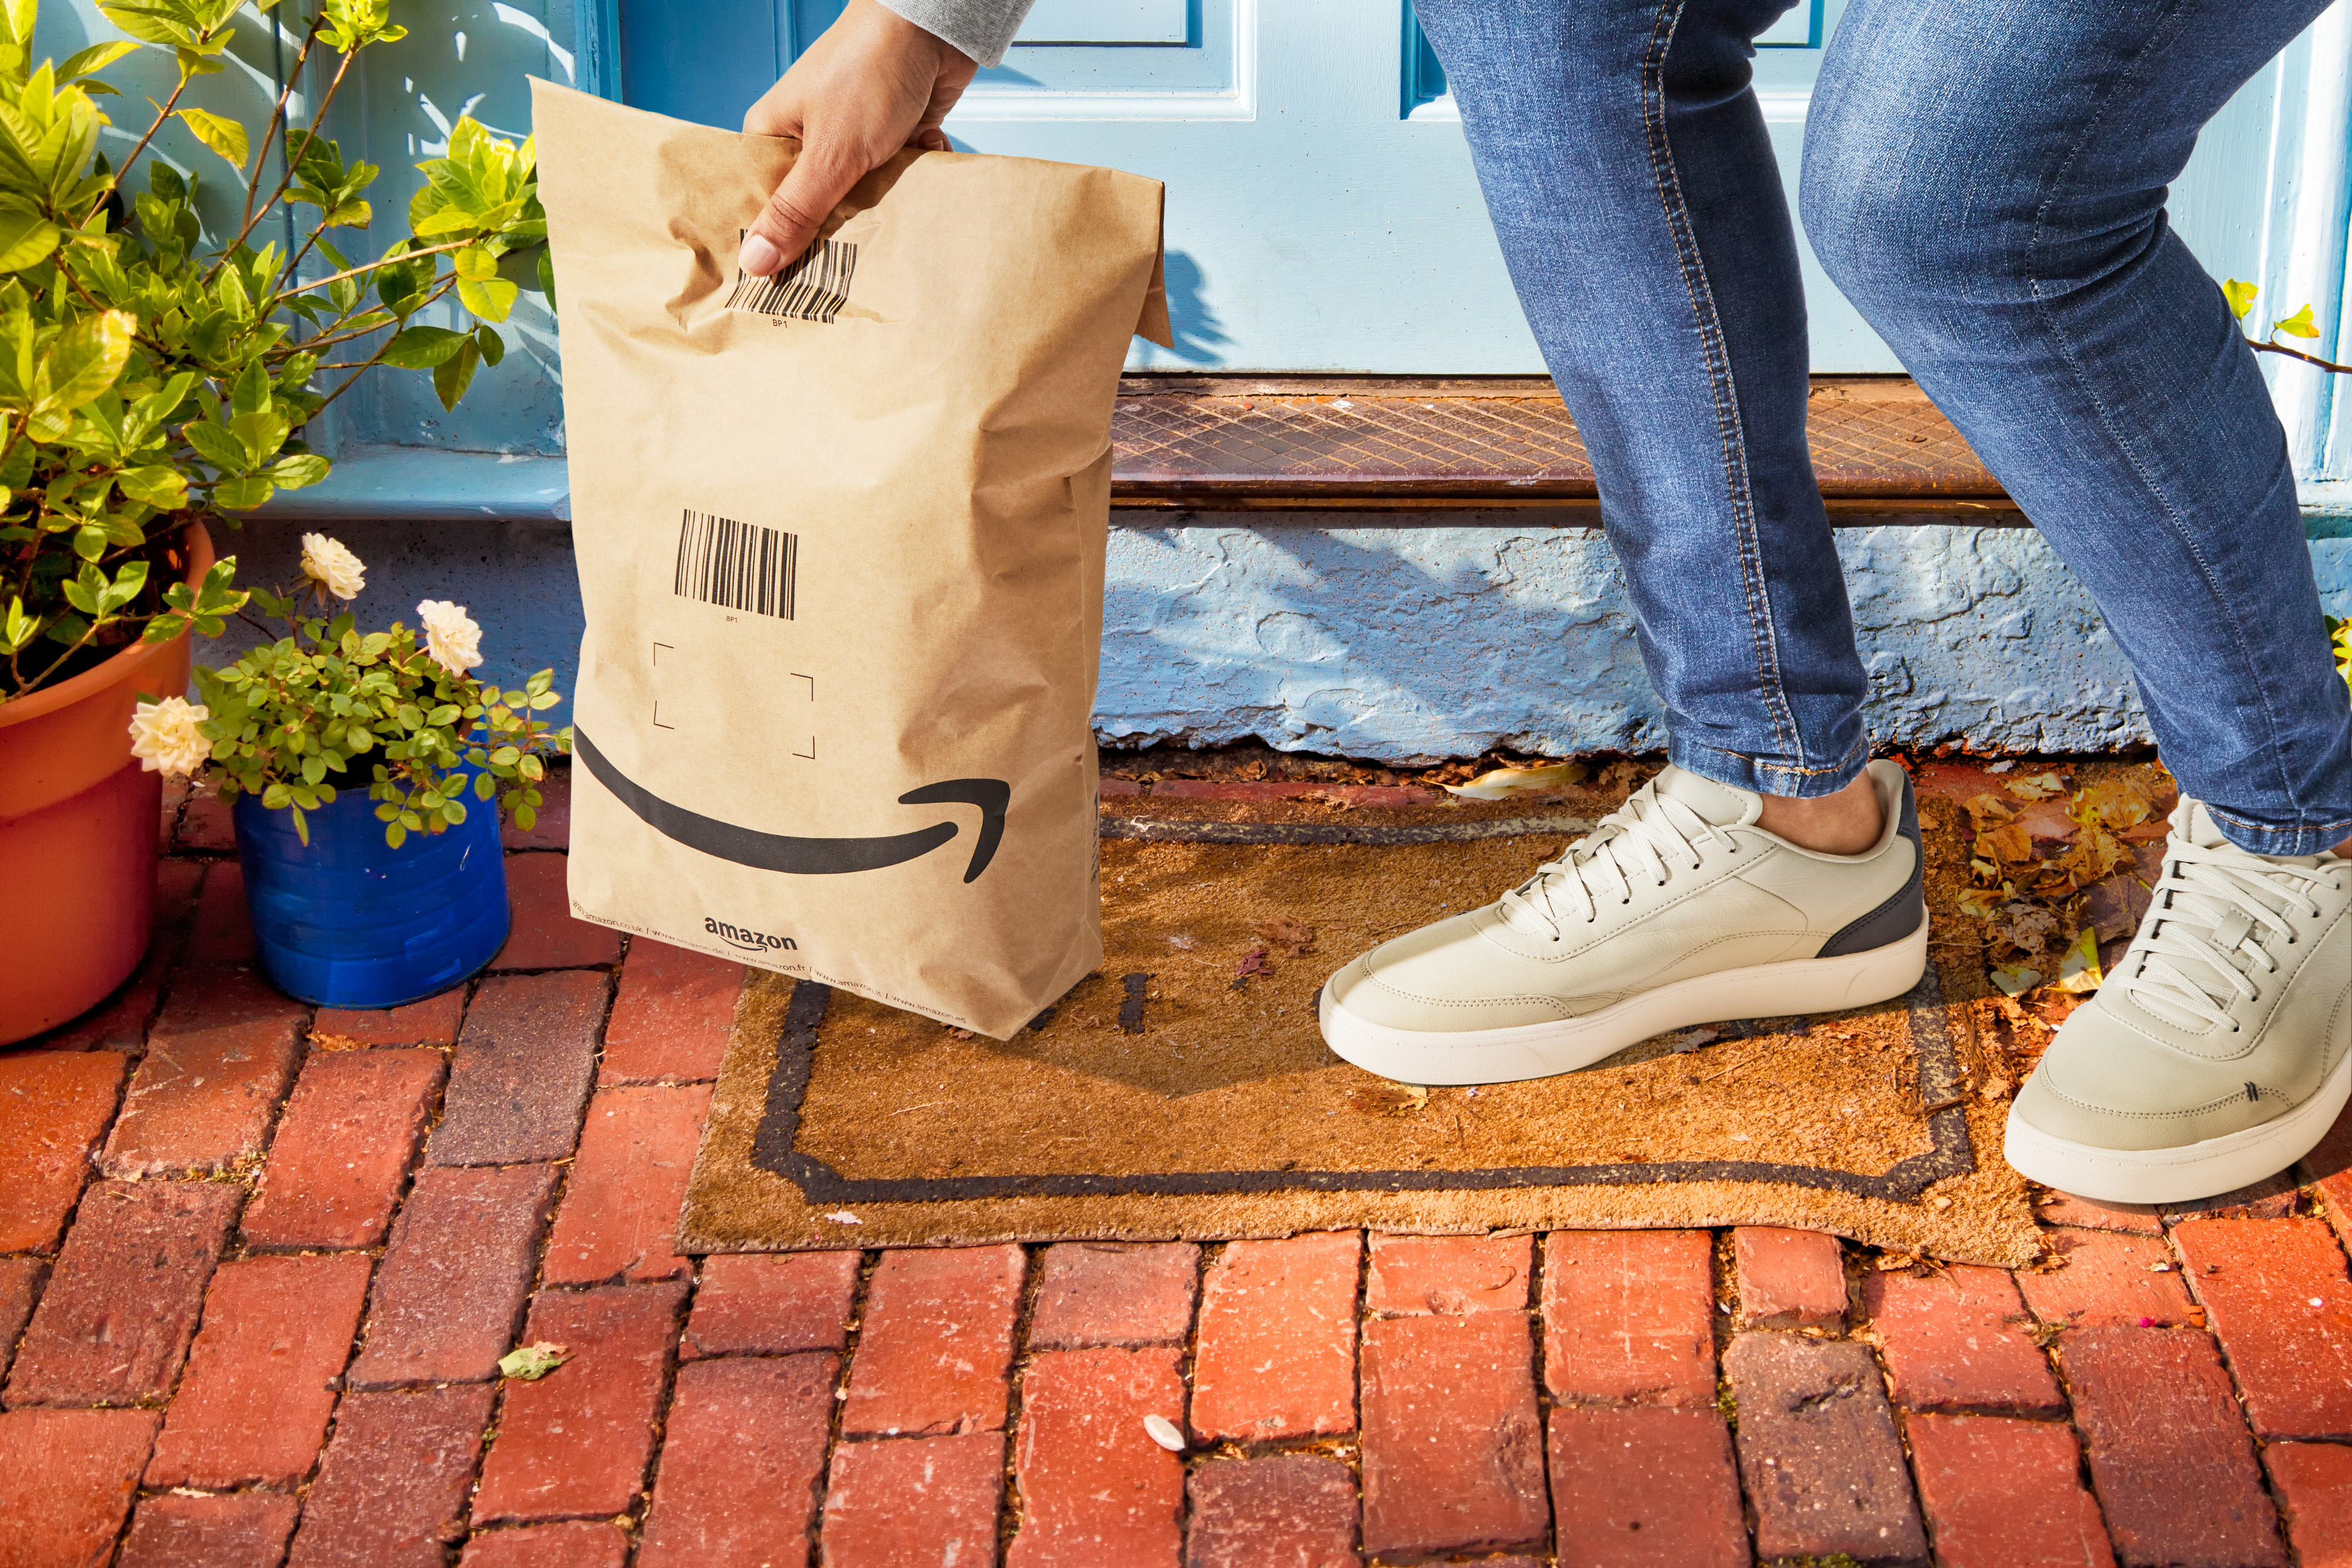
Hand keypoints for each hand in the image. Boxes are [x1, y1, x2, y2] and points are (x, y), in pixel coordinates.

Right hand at [737, 0, 976, 276]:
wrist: (933, 25)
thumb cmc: (870, 71)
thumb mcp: (829, 154)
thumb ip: (796, 212)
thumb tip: (754, 263)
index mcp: (774, 135)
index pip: (761, 204)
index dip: (775, 244)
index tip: (789, 282)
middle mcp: (809, 138)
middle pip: (815, 209)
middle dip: (842, 226)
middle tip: (859, 249)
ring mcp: (852, 139)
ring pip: (863, 198)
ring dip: (889, 199)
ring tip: (901, 191)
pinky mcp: (891, 139)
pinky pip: (898, 179)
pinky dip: (916, 174)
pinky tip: (926, 153)